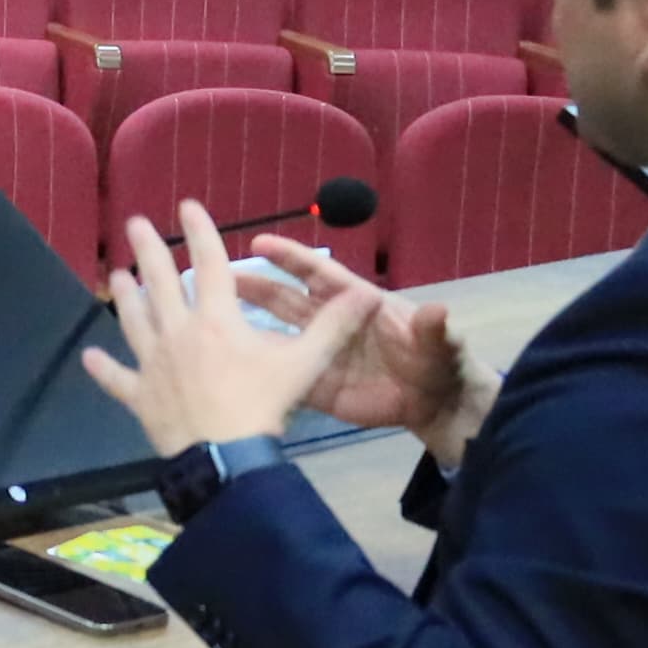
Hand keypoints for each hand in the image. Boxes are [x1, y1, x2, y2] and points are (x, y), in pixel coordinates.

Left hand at [83, 207, 363, 459]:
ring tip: (117, 276)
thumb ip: (332, 327)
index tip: (187, 205)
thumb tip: (365, 294)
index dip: (200, 232)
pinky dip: (104, 369)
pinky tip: (88, 358)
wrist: (225, 455)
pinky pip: (118, 380)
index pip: (209, 264)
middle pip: (160, 283)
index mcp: (217, 320)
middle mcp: (179, 333)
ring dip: (125, 297)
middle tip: (132, 224)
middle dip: (147, 250)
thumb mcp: (305, 363)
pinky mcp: (141, 396)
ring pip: (135, 322)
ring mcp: (154, 364)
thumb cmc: (263, 405)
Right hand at [239, 233, 492, 467]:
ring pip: (276, 334)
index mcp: (355, 302)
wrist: (434, 403)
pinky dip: (255, 368)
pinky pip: (281, 373)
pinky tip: (224, 365)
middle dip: (254, 287)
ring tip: (208, 318)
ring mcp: (319, 354)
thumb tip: (438, 310)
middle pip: (285, 299)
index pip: (318, 274)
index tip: (259, 244)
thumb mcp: (439, 344)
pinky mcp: (316, 384)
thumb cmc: (437, 361)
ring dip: (245, 324)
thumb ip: (433, 329)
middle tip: (215, 275)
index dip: (290, 258)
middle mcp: (330, 323)